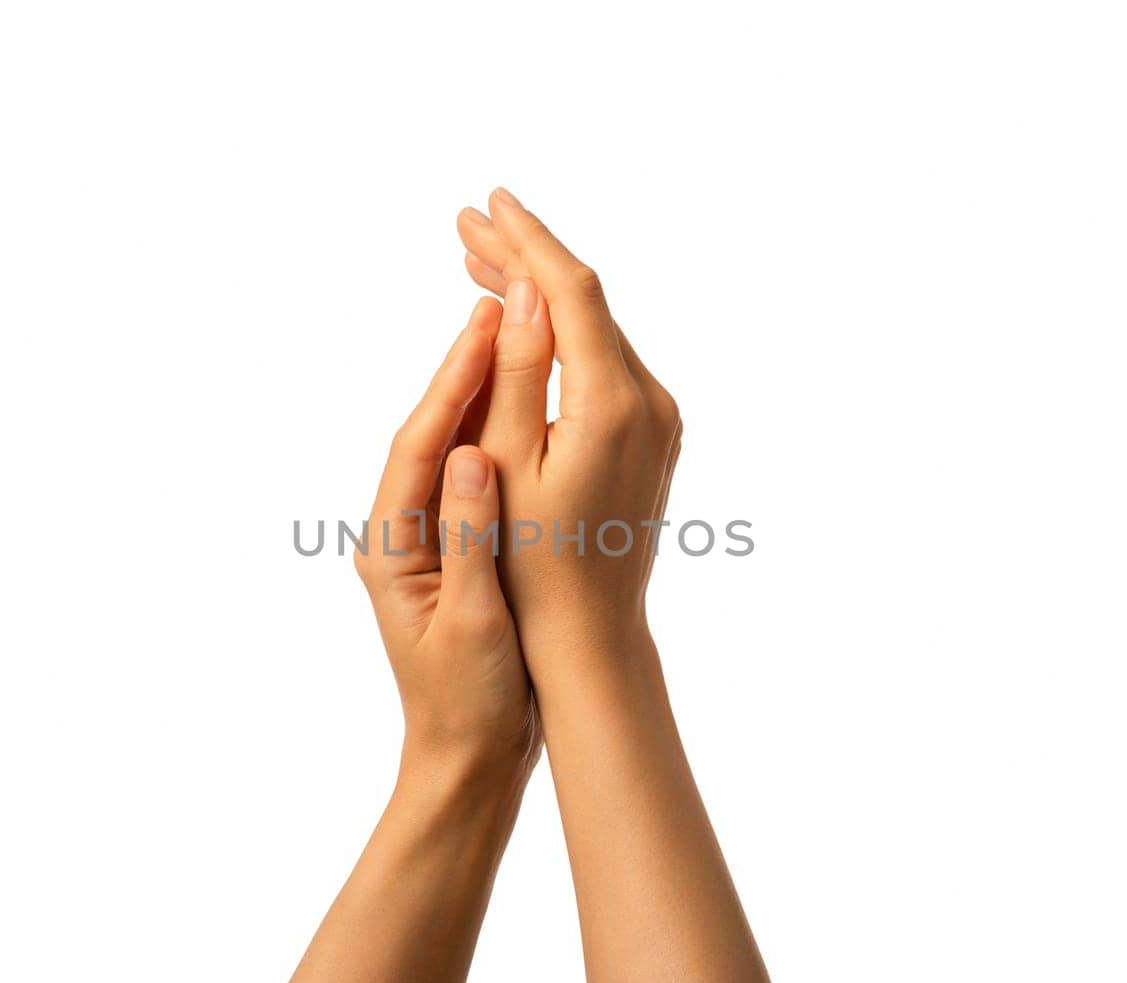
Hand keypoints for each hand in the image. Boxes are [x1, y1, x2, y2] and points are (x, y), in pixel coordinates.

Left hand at [247, 301, 538, 982]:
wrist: (467, 762)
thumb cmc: (469, 705)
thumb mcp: (473, 624)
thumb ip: (470, 538)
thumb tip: (472, 454)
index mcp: (392, 548)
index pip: (421, 446)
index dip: (451, 381)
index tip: (483, 322)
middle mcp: (400, 536)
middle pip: (431, 436)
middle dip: (462, 371)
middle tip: (498, 302)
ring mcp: (426, 544)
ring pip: (451, 452)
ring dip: (481, 396)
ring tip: (513, 336)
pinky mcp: (454, 556)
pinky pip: (472, 481)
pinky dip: (497, 437)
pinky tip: (526, 410)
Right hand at [456, 188, 681, 676]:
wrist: (591, 634)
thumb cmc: (532, 562)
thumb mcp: (509, 464)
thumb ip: (517, 372)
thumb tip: (525, 290)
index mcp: (614, 403)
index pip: (571, 291)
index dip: (527, 241)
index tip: (487, 204)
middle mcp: (651, 400)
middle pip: (586, 301)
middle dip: (526, 257)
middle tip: (466, 223)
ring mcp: (660, 418)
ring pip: (596, 329)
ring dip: (541, 294)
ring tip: (481, 262)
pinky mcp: (654, 434)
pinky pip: (606, 362)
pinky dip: (563, 335)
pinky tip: (525, 324)